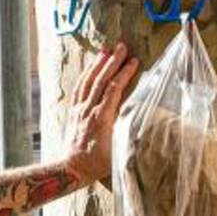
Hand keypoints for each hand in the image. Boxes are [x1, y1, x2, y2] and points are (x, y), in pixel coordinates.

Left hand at [61, 43, 139, 185]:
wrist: (72, 168)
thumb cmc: (97, 163)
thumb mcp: (118, 151)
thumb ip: (129, 134)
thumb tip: (144, 122)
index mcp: (102, 118)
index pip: (114, 89)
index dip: (125, 73)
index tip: (134, 61)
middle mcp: (89, 110)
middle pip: (102, 80)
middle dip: (113, 61)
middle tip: (122, 46)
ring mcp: (79, 109)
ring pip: (88, 81)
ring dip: (98, 64)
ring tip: (106, 50)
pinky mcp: (73, 111)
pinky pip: (79, 88)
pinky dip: (86, 75)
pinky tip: (91, 67)